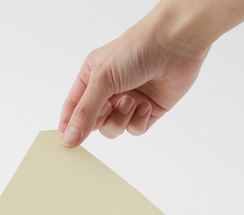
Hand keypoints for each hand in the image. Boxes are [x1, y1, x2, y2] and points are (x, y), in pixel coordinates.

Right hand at [58, 17, 207, 145]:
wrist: (176, 44)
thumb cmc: (136, 50)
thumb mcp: (102, 80)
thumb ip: (84, 112)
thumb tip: (68, 139)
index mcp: (91, 78)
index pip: (73, 108)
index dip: (69, 125)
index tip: (67, 141)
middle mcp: (108, 91)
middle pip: (93, 123)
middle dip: (101, 119)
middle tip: (108, 106)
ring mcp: (127, 103)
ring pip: (113, 129)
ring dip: (121, 118)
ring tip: (131, 100)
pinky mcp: (146, 111)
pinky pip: (134, 130)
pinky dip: (138, 120)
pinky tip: (146, 104)